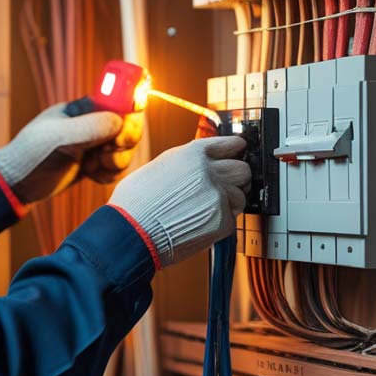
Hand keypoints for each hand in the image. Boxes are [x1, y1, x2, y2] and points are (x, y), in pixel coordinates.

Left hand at [0, 102, 142, 206]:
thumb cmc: (31, 153)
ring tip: (92, 167)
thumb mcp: (58, 137)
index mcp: (84, 108)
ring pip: (126, 150)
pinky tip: (91, 176)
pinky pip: (116, 167)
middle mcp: (93, 123)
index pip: (120, 101)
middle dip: (125, 143)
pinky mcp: (94, 164)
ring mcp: (94, 144)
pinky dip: (109, 174)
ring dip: (116, 162)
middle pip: (130, 126)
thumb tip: (119, 122)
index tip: (120, 136)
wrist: (17, 182)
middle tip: (106, 154)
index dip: (130, 116)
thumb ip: (89, 127)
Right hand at [109, 136, 249, 266]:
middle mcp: (210, 172)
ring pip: (241, 195)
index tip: (237, 153)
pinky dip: (221, 220)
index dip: (235, 150)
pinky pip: (232, 217)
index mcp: (194, 154)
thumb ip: (186, 163)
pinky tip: (201, 222)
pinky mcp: (222, 222)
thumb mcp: (159, 166)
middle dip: (236, 177)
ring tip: (207, 208)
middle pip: (242, 169)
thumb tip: (200, 163)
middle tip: (225, 185)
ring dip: (229, 200)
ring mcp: (218, 197)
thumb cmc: (136, 202)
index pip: (231, 144)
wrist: (132, 231)